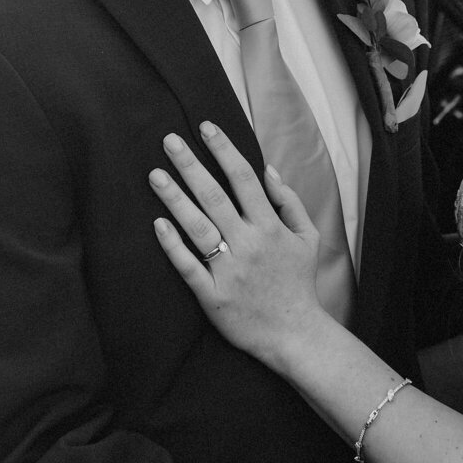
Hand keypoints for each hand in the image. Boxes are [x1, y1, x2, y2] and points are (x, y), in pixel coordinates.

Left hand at [151, 122, 324, 362]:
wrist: (294, 334)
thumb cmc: (298, 282)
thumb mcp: (307, 238)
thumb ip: (289, 202)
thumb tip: (268, 170)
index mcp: (270, 228)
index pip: (244, 179)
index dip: (224, 150)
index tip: (205, 127)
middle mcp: (248, 245)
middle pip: (215, 197)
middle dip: (191, 165)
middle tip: (169, 140)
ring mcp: (229, 270)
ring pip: (198, 227)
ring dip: (175, 199)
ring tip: (155, 174)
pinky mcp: (213, 295)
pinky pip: (189, 266)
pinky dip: (173, 245)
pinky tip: (158, 223)